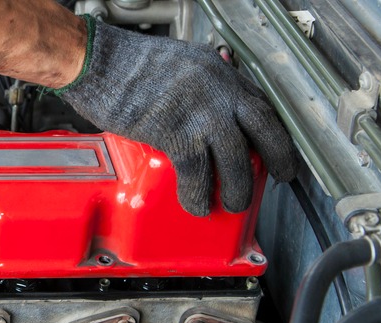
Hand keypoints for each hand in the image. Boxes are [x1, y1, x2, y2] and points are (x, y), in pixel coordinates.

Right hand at [57, 17, 297, 215]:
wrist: (99, 63)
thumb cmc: (126, 63)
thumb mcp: (178, 60)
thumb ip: (198, 81)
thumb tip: (203, 102)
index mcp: (220, 72)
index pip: (260, 103)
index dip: (272, 130)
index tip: (275, 146)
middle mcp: (219, 90)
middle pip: (264, 129)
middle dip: (278, 157)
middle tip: (281, 175)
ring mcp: (201, 113)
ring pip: (236, 159)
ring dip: (237, 188)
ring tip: (233, 203)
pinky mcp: (177, 134)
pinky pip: (197, 173)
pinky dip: (198, 195)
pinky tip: (196, 205)